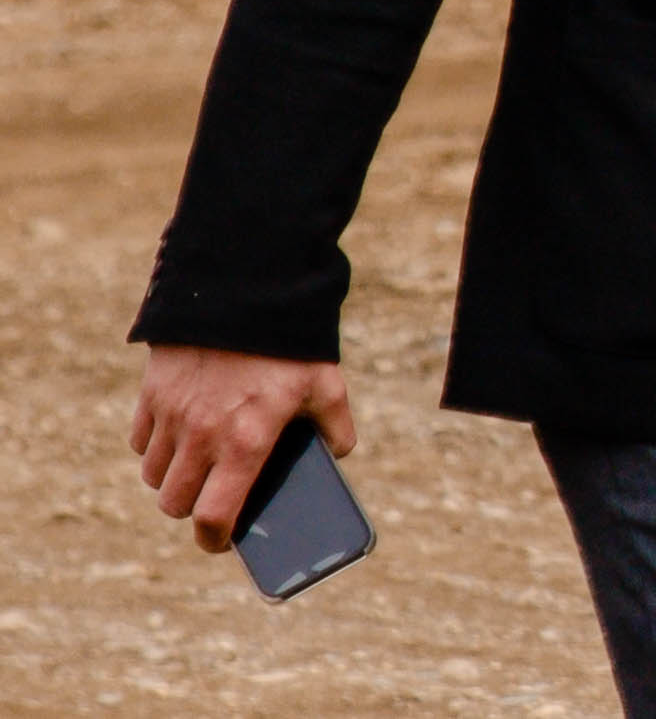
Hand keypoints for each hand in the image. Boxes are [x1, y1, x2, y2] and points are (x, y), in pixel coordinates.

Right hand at [132, 347, 355, 554]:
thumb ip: (335, 427)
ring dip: (172, 479)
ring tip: (197, 466)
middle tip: (212, 498)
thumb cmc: (290, 344)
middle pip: (175, 504)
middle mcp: (201, 436)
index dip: (214, 540)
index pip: (212, 517)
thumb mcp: (326, 384)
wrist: (245, 290)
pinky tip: (179, 435)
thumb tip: (338, 455)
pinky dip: (154, 447)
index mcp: (244, 443)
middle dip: (192, 508)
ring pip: (153, 475)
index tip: (222, 542)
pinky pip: (140, 440)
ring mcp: (171, 416)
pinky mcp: (152, 394)